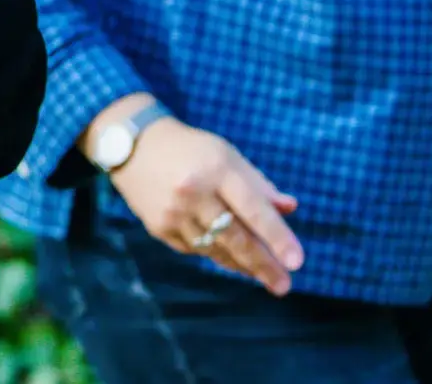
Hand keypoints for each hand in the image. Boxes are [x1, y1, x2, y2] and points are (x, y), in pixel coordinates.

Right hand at [99, 100, 303, 295]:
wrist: (133, 145)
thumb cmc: (191, 149)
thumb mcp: (226, 155)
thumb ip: (258, 184)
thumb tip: (290, 208)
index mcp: (216, 168)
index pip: (254, 208)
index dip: (277, 237)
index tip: (297, 262)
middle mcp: (194, 192)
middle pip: (236, 237)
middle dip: (263, 265)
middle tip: (283, 286)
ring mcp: (173, 212)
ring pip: (216, 249)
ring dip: (242, 265)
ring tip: (262, 276)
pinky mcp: (158, 227)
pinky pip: (195, 249)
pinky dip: (215, 254)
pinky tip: (230, 258)